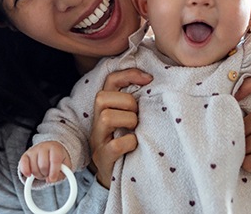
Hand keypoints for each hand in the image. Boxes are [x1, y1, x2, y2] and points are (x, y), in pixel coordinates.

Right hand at [19, 141, 71, 183]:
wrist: (51, 149)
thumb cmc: (59, 158)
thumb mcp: (66, 165)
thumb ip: (63, 173)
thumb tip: (51, 179)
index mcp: (55, 148)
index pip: (54, 160)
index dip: (54, 172)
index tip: (53, 179)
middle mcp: (44, 147)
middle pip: (43, 166)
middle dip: (46, 174)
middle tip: (48, 174)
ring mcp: (33, 150)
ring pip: (34, 168)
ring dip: (38, 175)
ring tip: (43, 172)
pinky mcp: (25, 155)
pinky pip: (23, 165)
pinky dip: (26, 172)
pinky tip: (30, 175)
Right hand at [89, 68, 152, 187]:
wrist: (117, 175)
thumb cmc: (127, 142)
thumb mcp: (130, 118)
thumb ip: (135, 102)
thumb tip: (153, 82)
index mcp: (106, 108)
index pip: (110, 81)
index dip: (128, 75)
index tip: (149, 79)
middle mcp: (97, 121)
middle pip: (102, 97)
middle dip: (127, 102)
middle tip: (138, 115)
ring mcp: (98, 140)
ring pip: (106, 117)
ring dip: (128, 121)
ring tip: (135, 129)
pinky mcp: (103, 158)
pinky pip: (115, 145)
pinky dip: (129, 143)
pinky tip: (135, 145)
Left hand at [235, 74, 250, 205]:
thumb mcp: (250, 126)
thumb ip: (241, 112)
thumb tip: (216, 101)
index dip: (250, 85)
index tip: (234, 98)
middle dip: (243, 130)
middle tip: (236, 140)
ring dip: (245, 148)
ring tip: (240, 153)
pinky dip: (248, 162)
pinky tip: (246, 164)